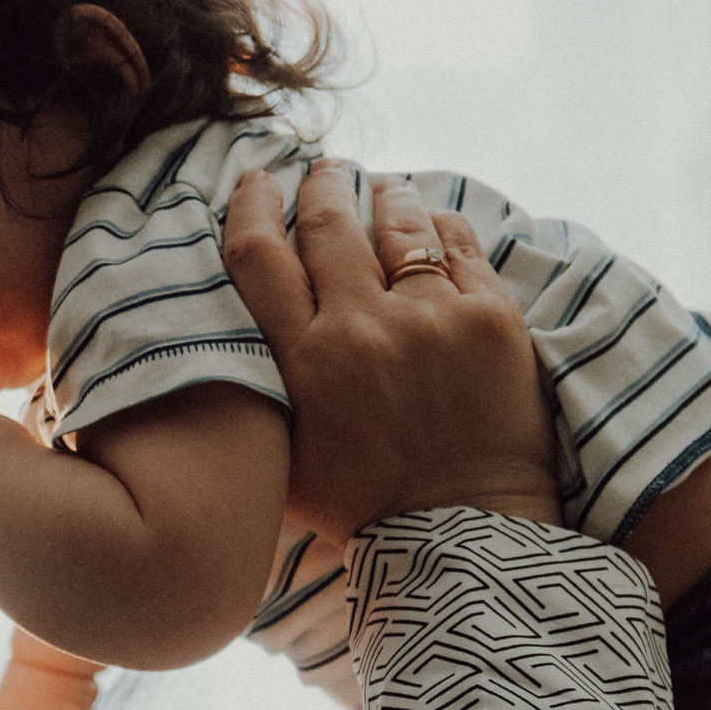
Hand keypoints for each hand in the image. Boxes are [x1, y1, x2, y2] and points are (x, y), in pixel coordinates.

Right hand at [223, 161, 560, 545]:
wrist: (465, 538)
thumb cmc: (364, 511)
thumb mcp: (283, 460)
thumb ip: (255, 393)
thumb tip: (218, 344)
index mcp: (304, 364)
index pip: (260, 254)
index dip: (252, 206)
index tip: (255, 182)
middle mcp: (363, 329)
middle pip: (328, 223)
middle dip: (319, 186)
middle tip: (319, 171)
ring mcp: (433, 319)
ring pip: (398, 223)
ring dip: (382, 196)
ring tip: (379, 188)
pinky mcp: (492, 320)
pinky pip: (458, 244)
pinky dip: (438, 226)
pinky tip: (430, 223)